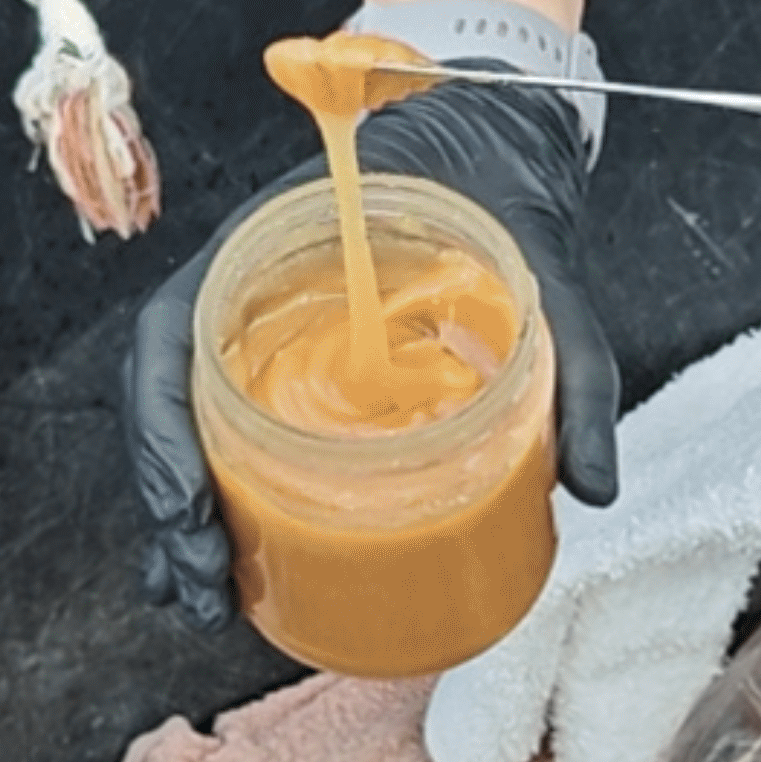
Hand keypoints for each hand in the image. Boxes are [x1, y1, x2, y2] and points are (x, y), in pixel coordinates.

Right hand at [121, 69, 617, 625]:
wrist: (501, 163)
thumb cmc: (504, 212)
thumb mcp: (551, 288)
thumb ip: (576, 376)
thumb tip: (596, 489)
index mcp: (268, 254)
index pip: (170, 340)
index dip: (164, 432)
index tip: (191, 509)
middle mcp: (245, 299)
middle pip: (169, 407)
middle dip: (170, 504)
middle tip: (207, 584)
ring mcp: (261, 336)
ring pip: (190, 432)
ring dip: (185, 519)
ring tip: (211, 598)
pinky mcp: (291, 370)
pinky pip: (236, 434)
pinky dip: (227, 500)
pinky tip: (242, 566)